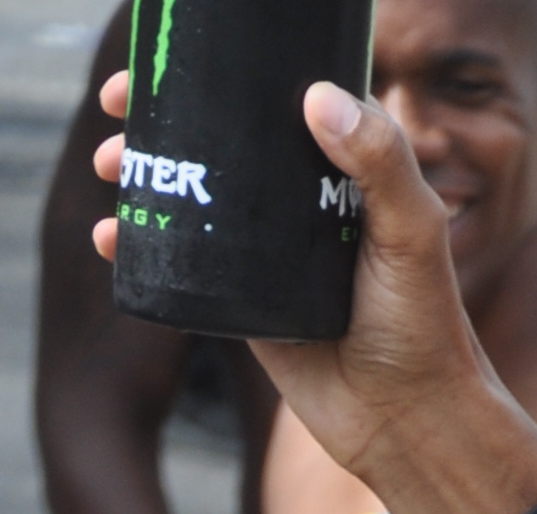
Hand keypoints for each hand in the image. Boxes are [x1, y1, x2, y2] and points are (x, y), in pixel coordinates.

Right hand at [94, 71, 504, 513]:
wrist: (407, 423)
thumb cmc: (426, 330)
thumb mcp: (414, 235)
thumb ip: (382, 164)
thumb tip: (317, 98)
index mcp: (344, 170)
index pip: (277, 101)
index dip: (222, 76)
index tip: (171, 66)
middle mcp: (303, 201)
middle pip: (224, 141)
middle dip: (163, 119)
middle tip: (117, 110)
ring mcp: (270, 250)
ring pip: (197, 194)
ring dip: (144, 173)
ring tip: (110, 167)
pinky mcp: (245, 299)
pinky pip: (185, 261)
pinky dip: (142, 244)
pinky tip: (112, 236)